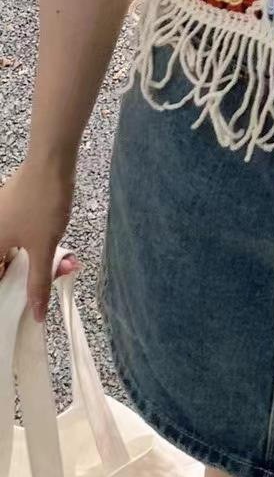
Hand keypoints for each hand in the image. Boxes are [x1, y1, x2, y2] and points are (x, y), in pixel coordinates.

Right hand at [0, 162, 80, 322]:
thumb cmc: (42, 203)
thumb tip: (38, 314)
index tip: (21, 307)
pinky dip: (38, 248)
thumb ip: (38, 282)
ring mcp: (0, 220)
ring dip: (37, 263)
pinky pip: (21, 239)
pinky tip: (61, 254)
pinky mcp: (12, 211)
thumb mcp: (43, 248)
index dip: (7, 293)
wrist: (50, 163)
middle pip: (4, 266)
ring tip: (63, 267)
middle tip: (51, 282)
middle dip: (27, 279)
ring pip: (15, 252)